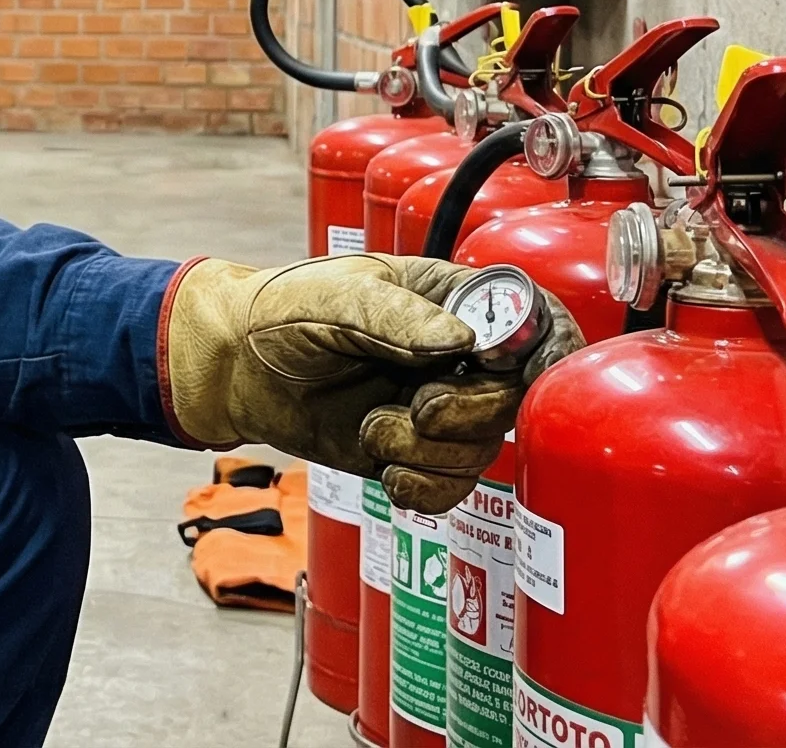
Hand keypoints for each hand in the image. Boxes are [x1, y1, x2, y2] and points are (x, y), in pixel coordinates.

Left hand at [162, 254, 583, 513]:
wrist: (237, 365)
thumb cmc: (285, 310)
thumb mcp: (338, 297)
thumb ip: (397, 318)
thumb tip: (463, 340)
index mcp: (452, 301)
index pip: (532, 319)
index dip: (548, 347)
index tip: (528, 373)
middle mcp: (457, 358)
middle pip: (513, 401)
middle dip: (466, 415)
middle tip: (417, 408)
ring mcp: (439, 409)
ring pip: (481, 452)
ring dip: (427, 454)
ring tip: (372, 428)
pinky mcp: (414, 454)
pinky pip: (451, 488)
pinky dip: (421, 488)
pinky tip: (384, 470)